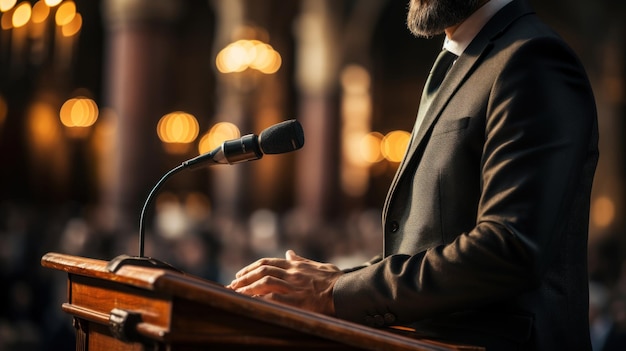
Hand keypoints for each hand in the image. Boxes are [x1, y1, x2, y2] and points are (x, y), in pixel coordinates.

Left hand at [226, 250, 342, 315]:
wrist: (346, 292)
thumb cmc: (335, 280)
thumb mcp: (317, 266)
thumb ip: (301, 260)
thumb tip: (290, 252)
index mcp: (295, 266)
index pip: (268, 263)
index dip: (251, 268)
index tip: (240, 273)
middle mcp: (291, 274)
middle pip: (262, 271)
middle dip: (244, 277)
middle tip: (232, 284)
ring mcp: (293, 286)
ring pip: (264, 282)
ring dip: (247, 287)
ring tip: (236, 293)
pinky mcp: (295, 300)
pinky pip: (272, 298)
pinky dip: (258, 299)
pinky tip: (249, 302)